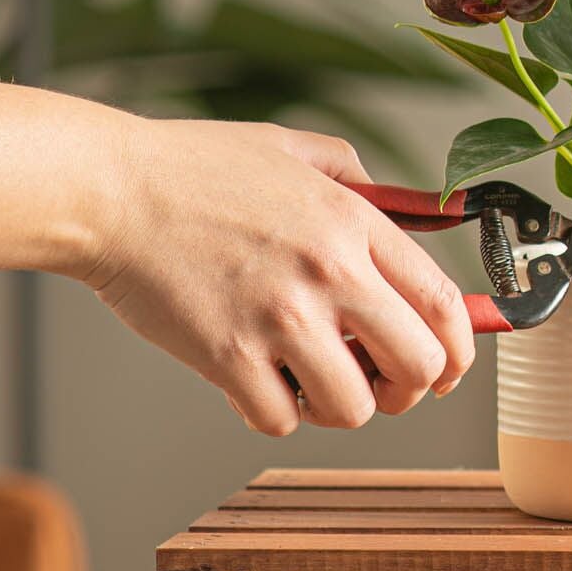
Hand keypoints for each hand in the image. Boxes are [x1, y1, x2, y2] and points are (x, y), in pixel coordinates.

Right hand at [84, 116, 475, 435]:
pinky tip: (255, 379)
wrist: (111, 191)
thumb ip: (358, 178)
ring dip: (339, 405)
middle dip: (410, 388)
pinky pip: (280, 421)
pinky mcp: (228, 357)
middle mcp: (330, 272)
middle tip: (383, 383)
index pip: (443, 302)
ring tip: (311, 379)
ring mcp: (280, 318)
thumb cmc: (193, 168)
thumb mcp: (293, 149)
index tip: (450, 367)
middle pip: (419, 364)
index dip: (460, 349)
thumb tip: (413, 210)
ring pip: (355, 408)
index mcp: (354, 222)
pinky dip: (272, 412)